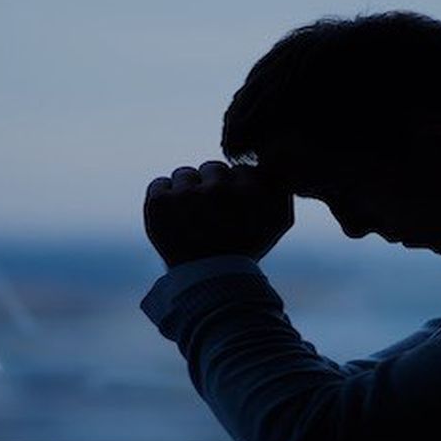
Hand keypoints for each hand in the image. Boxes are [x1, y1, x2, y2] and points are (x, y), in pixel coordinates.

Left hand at [144, 161, 293, 267]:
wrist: (209, 283)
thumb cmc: (246, 249)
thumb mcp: (279, 220)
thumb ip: (281, 185)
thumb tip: (272, 156)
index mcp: (249, 190)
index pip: (240, 170)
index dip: (237, 189)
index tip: (234, 211)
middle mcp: (218, 189)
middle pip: (212, 168)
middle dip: (211, 187)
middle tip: (212, 217)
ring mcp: (185, 195)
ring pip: (184, 174)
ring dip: (187, 192)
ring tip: (192, 220)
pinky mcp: (159, 203)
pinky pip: (159, 184)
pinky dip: (164, 200)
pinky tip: (174, 220)